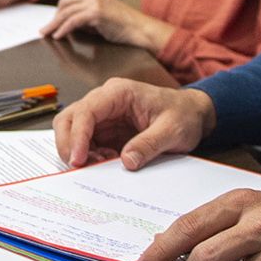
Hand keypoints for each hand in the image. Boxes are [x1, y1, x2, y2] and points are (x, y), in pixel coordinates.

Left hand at [42, 0, 172, 51]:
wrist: (141, 30)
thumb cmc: (124, 28)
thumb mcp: (101, 19)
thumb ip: (85, 19)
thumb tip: (68, 25)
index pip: (69, 1)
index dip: (58, 13)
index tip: (51, 23)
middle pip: (64, 5)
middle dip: (53, 18)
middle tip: (45, 30)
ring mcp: (95, 2)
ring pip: (66, 13)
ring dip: (54, 25)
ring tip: (47, 34)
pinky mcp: (96, 13)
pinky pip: (73, 21)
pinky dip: (63, 29)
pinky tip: (58, 36)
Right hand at [52, 78, 212, 169]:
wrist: (193, 115)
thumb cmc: (183, 115)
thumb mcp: (172, 130)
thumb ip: (149, 144)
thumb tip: (126, 162)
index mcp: (118, 92)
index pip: (85, 111)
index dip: (77, 136)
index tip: (78, 159)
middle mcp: (105, 101)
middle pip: (69, 119)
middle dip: (68, 144)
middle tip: (78, 167)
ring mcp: (103, 116)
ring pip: (73, 131)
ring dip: (78, 152)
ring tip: (99, 166)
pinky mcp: (106, 131)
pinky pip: (87, 144)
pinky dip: (89, 157)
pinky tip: (105, 165)